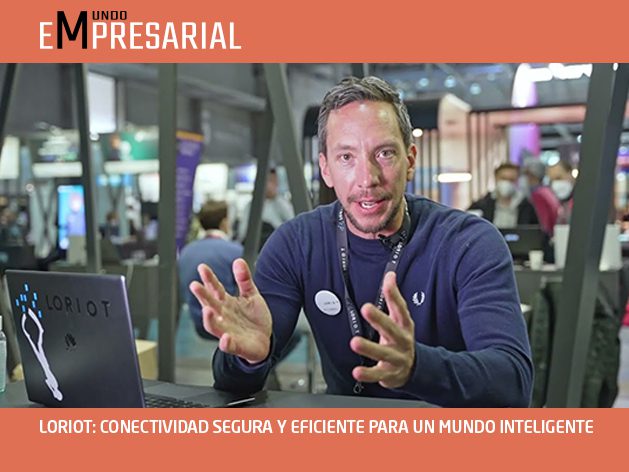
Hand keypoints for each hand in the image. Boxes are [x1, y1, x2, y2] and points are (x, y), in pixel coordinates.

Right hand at [189, 258, 271, 363]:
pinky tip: (225, 338)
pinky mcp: (236, 345)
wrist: (264, 339)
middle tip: (194, 285)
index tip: (202, 267)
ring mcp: (227, 331)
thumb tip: (238, 261)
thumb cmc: (253, 317)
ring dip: (209, 319)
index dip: (208, 279)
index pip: (215, 289)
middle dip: (202, 296)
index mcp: (226, 302)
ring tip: (207, 310)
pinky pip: (228, 345)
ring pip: (213, 326)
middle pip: (210, 304)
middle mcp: (223, 316)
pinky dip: (225, 343)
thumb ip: (244, 279)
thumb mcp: (251, 295)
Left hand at [350, 272, 415, 388]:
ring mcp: (397, 358)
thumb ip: (393, 297)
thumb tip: (390, 275)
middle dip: (380, 319)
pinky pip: (378, 374)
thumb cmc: (401, 338)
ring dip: (370, 348)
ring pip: (384, 353)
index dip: (394, 295)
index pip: (401, 308)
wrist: (414, 368)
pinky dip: (368, 374)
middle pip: (392, 329)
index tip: (388, 281)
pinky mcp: (389, 374)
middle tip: (366, 308)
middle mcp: (402, 341)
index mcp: (404, 326)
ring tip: (355, 342)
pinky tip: (356, 371)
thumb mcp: (400, 318)